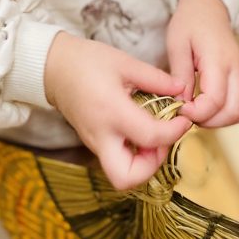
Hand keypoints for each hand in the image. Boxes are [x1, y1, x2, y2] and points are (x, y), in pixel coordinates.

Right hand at [44, 32, 191, 189]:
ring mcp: (94, 143)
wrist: (54, 66)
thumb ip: (155, 79)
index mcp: (112, 111)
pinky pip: (115, 161)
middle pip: (126, 177)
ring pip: (120, 175)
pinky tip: (138, 131)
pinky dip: (132, 155)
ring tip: (151, 134)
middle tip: (161, 141)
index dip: (174, 132)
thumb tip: (181, 90)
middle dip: (151, 166)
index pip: (150, 137)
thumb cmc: (87, 61)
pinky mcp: (92, 143)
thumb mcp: (124, 62)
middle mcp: (101, 135)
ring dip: (142, 163)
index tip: (184, 119)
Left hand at [166, 0, 238, 127]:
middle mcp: (236, 68)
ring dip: (217, 120)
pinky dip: (223, 112)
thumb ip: (180, 74)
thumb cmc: (189, 21)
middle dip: (209, 121)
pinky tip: (204, 105)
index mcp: (219, 59)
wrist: (208, 5)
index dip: (197, 113)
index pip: (215, 100)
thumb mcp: (177, 43)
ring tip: (194, 111)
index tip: (178, 109)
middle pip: (233, 112)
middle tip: (187, 114)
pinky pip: (238, 104)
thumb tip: (181, 104)